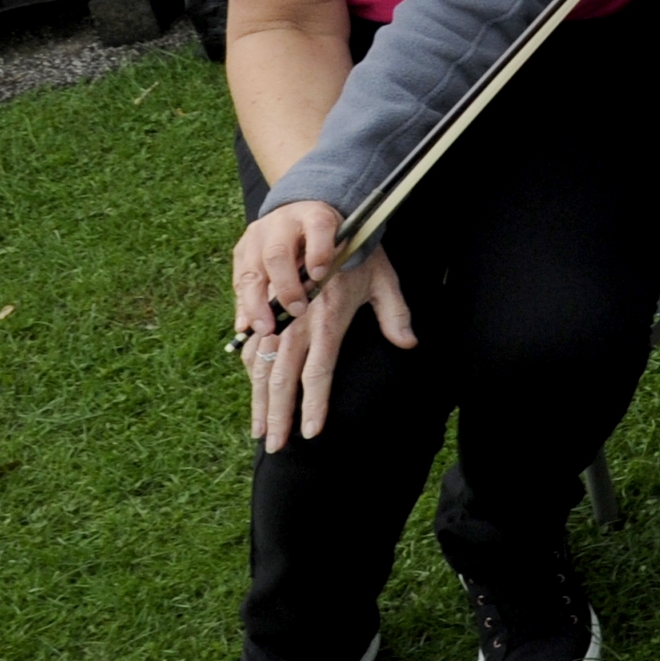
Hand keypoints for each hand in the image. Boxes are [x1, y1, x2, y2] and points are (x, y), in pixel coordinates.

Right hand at [231, 201, 411, 452]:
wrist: (321, 212)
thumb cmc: (360, 250)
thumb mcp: (385, 279)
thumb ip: (396, 314)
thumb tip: (410, 344)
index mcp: (328, 318)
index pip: (318, 373)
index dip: (313, 405)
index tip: (311, 434)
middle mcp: (297, 320)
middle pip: (282, 378)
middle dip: (278, 416)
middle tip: (274, 448)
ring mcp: (277, 314)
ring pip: (260, 366)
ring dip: (258, 401)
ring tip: (260, 431)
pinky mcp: (264, 307)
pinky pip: (250, 345)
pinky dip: (249, 372)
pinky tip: (252, 394)